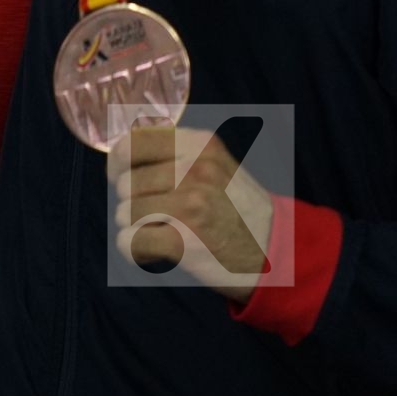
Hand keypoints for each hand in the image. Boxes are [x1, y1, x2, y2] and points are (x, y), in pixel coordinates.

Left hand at [108, 125, 272, 302]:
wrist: (278, 252)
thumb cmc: (237, 207)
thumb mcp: (214, 164)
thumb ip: (173, 153)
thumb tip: (118, 154)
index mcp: (199, 145)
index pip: (131, 143)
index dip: (119, 163)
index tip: (123, 177)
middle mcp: (194, 170)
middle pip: (125, 183)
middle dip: (132, 201)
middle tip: (157, 213)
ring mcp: (189, 206)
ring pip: (124, 213)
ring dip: (135, 227)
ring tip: (164, 231)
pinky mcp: (183, 242)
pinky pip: (128, 242)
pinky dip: (135, 250)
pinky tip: (156, 249)